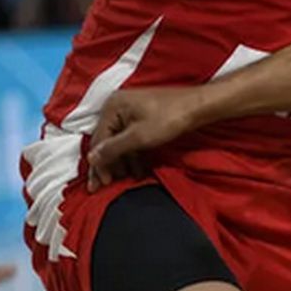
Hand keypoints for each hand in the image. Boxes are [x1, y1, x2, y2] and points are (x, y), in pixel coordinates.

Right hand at [86, 87, 206, 189]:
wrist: (199, 106)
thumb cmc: (170, 118)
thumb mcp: (139, 137)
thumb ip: (113, 149)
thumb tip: (90, 159)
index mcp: (111, 107)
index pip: (98, 141)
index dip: (99, 165)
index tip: (101, 185)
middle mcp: (116, 107)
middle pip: (107, 141)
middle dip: (109, 165)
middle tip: (109, 185)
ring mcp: (129, 111)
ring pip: (120, 142)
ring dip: (123, 162)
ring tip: (128, 179)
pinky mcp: (142, 117)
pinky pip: (131, 138)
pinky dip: (134, 154)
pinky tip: (138, 170)